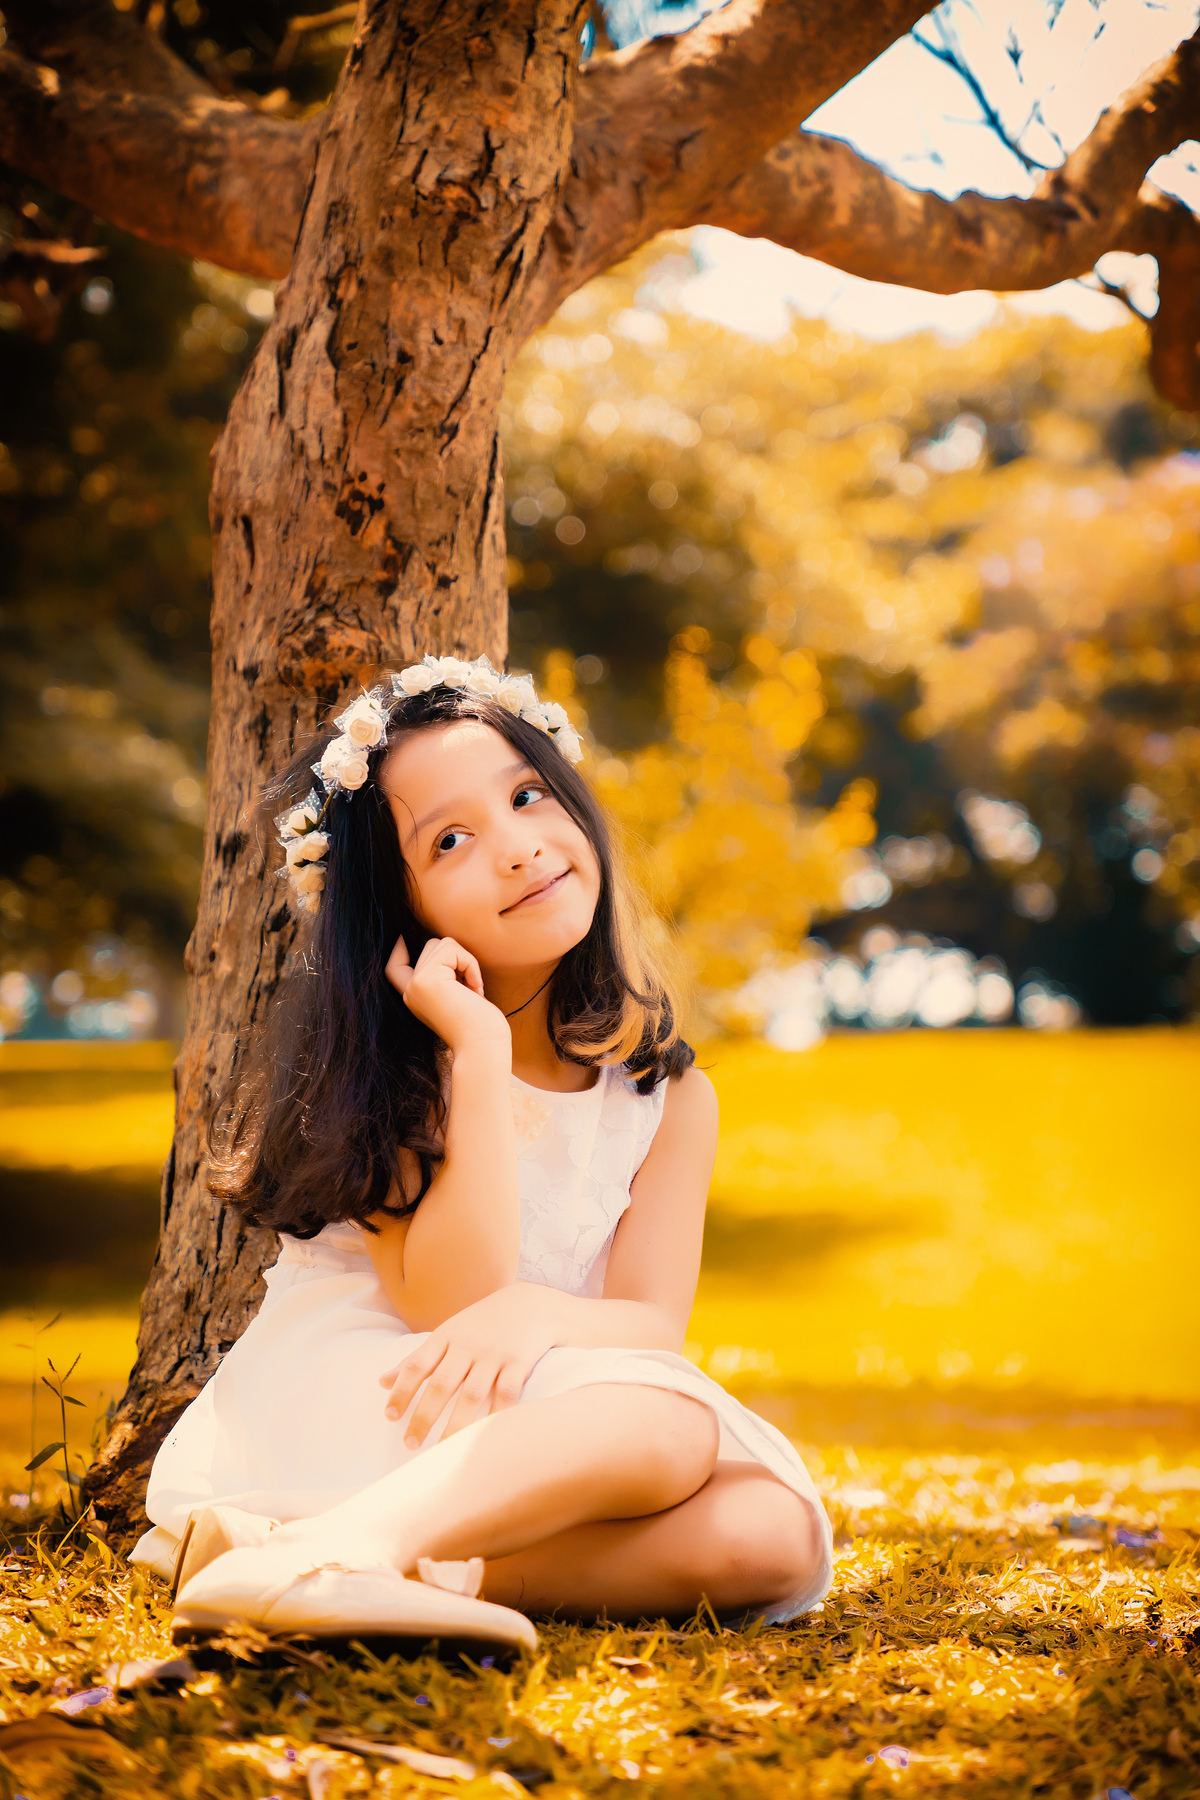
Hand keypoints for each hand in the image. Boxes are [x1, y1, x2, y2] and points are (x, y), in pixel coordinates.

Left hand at [378, 1285, 562, 1446]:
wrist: (532, 1304)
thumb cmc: (482, 1324)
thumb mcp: (448, 1333)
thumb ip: (417, 1358)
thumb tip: (382, 1382)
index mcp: (446, 1337)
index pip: (417, 1365)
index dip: (401, 1391)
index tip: (390, 1417)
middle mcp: (467, 1345)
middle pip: (441, 1384)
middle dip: (423, 1416)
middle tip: (410, 1443)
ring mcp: (494, 1353)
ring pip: (471, 1395)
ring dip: (455, 1425)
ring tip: (443, 1451)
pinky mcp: (519, 1362)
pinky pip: (505, 1393)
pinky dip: (495, 1416)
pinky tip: (484, 1438)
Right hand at [385, 934, 509, 1054]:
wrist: (482, 1047)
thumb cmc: (479, 1026)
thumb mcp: (455, 997)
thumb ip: (444, 977)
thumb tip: (444, 948)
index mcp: (415, 998)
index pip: (395, 968)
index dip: (398, 951)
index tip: (402, 939)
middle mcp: (410, 991)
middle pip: (431, 948)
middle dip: (458, 958)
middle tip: (471, 987)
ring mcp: (415, 984)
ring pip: (442, 944)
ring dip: (466, 961)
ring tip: (472, 989)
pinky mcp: (426, 978)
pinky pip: (452, 948)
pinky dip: (470, 963)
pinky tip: (475, 989)